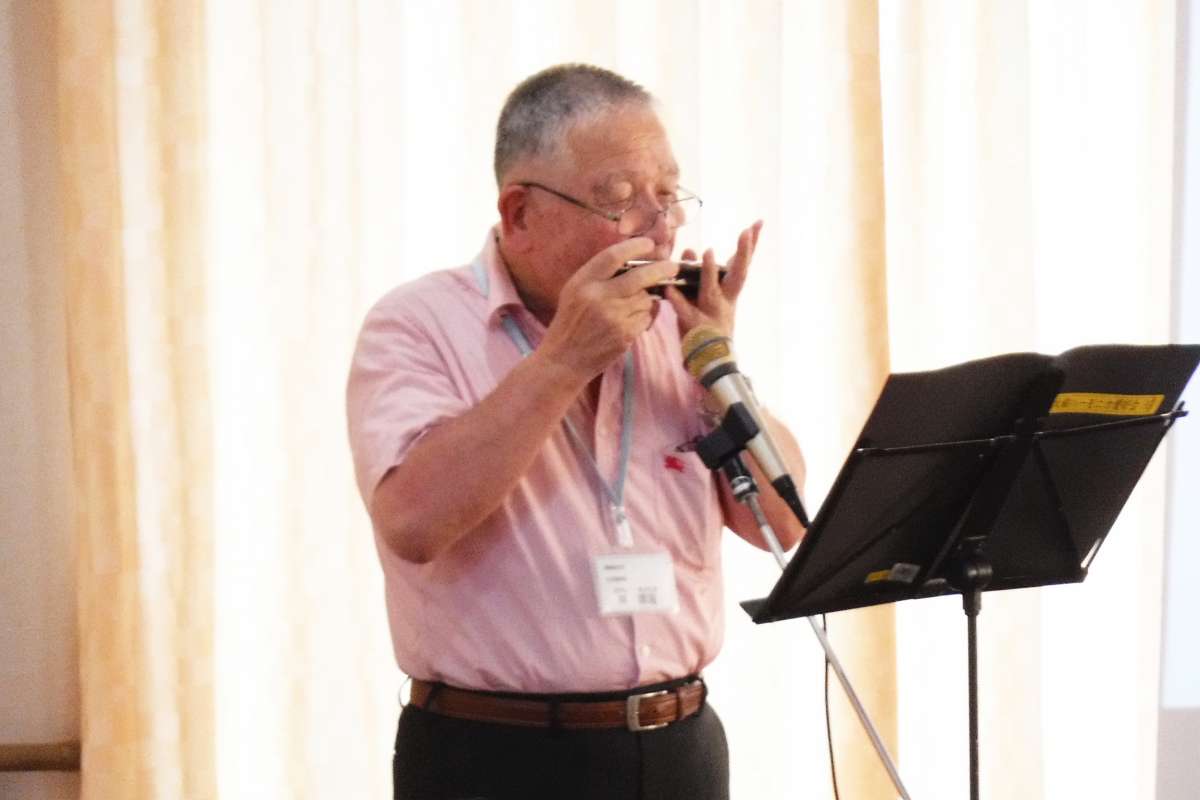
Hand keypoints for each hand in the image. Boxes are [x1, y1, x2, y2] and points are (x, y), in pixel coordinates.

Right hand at [538, 237, 678, 381]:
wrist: (564, 359)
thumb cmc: (571, 321)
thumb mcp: (574, 290)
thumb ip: (599, 274)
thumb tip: (633, 256)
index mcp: (583, 282)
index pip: (613, 256)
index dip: (635, 246)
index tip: (649, 244)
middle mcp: (598, 298)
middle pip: (640, 277)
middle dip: (661, 269)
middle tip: (673, 266)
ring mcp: (613, 318)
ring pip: (646, 299)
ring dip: (646, 298)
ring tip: (630, 304)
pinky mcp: (623, 335)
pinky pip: (645, 318)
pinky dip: (643, 317)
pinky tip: (628, 321)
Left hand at [666, 220, 760, 338]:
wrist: (711, 361)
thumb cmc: (708, 323)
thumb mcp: (707, 297)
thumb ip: (700, 273)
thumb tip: (692, 249)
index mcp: (731, 292)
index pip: (742, 264)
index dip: (751, 245)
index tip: (758, 223)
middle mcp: (726, 301)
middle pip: (738, 274)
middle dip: (743, 253)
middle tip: (747, 231)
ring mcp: (711, 313)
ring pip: (711, 290)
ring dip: (708, 272)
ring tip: (706, 251)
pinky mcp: (695, 326)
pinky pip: (684, 311)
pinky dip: (677, 301)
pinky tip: (669, 290)